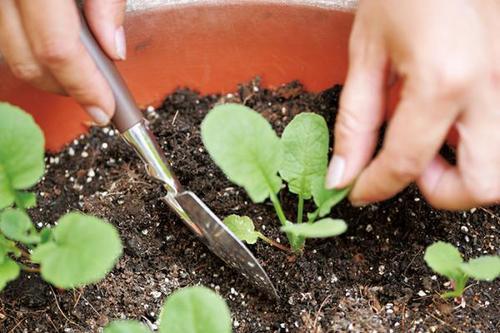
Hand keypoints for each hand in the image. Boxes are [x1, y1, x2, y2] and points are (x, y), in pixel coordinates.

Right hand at [0, 0, 126, 124]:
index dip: (85, 87)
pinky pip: (8, 38)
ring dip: (51, 74)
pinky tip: (61, 48)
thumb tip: (114, 48)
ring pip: (15, 56)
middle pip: (30, 63)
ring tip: (84, 69)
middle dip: (68, 89)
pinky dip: (35, 51)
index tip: (105, 108)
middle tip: (101, 95)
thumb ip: (107, 6)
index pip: (58, 51)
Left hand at [326, 0, 499, 209]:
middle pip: (482, 186)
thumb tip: (344, 175)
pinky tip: (450, 117)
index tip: (358, 190)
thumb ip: (355, 124)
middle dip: (439, 191)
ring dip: (466, 170)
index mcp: (445, 80)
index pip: (407, 162)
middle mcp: (492, 87)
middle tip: (409, 164)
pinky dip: (478, 143)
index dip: (375, 186)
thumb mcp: (366, 55)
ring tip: (432, 137)